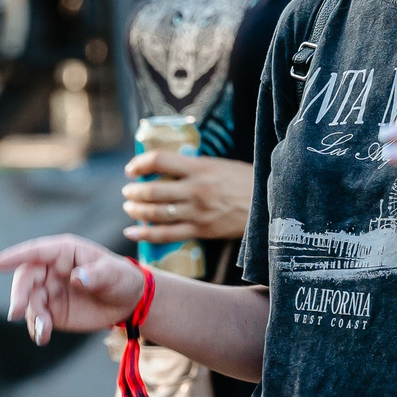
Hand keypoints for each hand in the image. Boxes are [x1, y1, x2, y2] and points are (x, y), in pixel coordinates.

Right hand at [0, 234, 149, 342]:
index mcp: (64, 252)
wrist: (128, 302)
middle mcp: (51, 269)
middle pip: (25, 279)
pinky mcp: (52, 311)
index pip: (35, 252)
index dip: (13, 257)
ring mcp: (49, 290)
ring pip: (29, 302)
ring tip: (44, 331)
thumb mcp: (114, 274)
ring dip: (31, 317)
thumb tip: (78, 278)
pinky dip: (37, 329)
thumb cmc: (121, 279)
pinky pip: (37, 319)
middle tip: (16, 312)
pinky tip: (43, 337)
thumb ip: (96, 275)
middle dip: (18, 294)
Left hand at [123, 152, 253, 242]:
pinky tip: (133, 231)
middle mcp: (195, 190)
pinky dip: (146, 234)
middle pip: (152, 190)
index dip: (140, 163)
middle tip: (128, 190)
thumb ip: (195, 167)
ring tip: (130, 207)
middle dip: (134, 191)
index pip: (160, 161)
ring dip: (136, 210)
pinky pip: (167, 234)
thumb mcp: (220, 165)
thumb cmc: (246, 182)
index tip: (132, 169)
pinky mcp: (200, 231)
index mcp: (200, 168)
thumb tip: (169, 168)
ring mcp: (197, 213)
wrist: (268, 206)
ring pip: (156, 213)